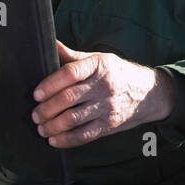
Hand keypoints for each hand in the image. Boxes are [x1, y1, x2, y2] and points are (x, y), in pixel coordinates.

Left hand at [31, 41, 176, 147]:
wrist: (149, 93)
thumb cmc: (118, 74)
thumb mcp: (100, 60)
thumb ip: (73, 57)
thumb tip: (49, 43)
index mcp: (99, 65)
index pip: (70, 73)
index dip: (49, 84)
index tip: (36, 94)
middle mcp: (103, 86)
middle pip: (68, 98)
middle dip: (46, 109)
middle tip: (35, 114)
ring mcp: (107, 107)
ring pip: (73, 119)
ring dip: (52, 126)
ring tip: (41, 127)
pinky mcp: (109, 124)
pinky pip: (84, 135)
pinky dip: (66, 140)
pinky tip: (54, 140)